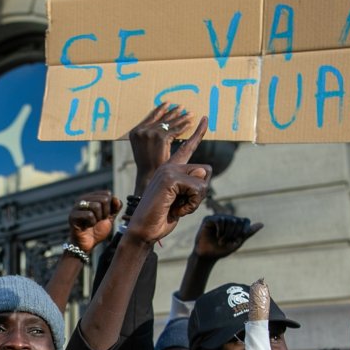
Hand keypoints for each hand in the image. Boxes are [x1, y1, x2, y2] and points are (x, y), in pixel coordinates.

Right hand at [68, 190, 120, 252]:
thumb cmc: (97, 230)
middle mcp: (82, 199)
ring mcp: (76, 207)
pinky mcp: (72, 216)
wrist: (87, 244)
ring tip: (93, 223)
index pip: (107, 194)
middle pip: (104, 199)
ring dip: (98, 218)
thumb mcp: (110, 217)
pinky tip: (87, 226)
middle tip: (99, 220)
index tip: (104, 215)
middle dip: (105, 213)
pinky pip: (89, 215)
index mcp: (91, 197)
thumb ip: (115, 207)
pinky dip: (92, 223)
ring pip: (96, 206)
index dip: (110, 206)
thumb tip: (115, 198)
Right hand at [126, 117, 211, 245]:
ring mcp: (169, 170)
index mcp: (169, 169)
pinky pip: (198, 189)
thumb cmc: (160, 218)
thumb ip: (193, 185)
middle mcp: (169, 166)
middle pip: (205, 171)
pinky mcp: (171, 178)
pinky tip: (176, 210)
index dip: (198, 133)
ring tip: (177, 208)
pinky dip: (191, 204)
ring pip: (202, 181)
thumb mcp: (181, 201)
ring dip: (195, 201)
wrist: (143, 230)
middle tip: (181, 205)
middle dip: (200, 193)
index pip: (187, 148)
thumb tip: (203, 168)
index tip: (206, 118)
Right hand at [192, 214, 262, 259]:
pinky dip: (220, 230)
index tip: (239, 239)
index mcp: (234, 223)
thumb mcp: (237, 242)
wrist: (207, 255)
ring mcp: (217, 218)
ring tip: (221, 240)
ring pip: (229, 220)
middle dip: (234, 234)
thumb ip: (248, 233)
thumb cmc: (222, 250)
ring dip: (226, 233)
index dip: (244, 229)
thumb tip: (262, 224)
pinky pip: (219, 220)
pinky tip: (217, 235)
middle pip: (237, 221)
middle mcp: (226, 219)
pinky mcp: (209, 219)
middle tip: (226, 242)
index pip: (245, 221)